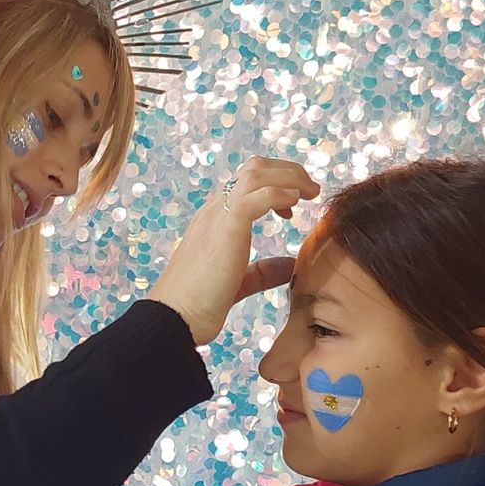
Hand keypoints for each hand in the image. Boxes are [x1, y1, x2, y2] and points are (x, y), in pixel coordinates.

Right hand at [149, 157, 318, 344]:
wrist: (173, 317)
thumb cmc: (198, 304)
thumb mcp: (238, 282)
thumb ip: (263, 271)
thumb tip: (289, 265)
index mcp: (215, 220)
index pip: (246, 182)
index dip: (275, 184)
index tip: (293, 206)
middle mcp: (215, 210)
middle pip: (255, 168)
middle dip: (288, 172)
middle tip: (311, 191)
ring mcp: (218, 215)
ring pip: (258, 173)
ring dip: (290, 177)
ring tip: (310, 193)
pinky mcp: (226, 226)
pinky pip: (257, 195)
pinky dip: (280, 193)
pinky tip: (295, 205)